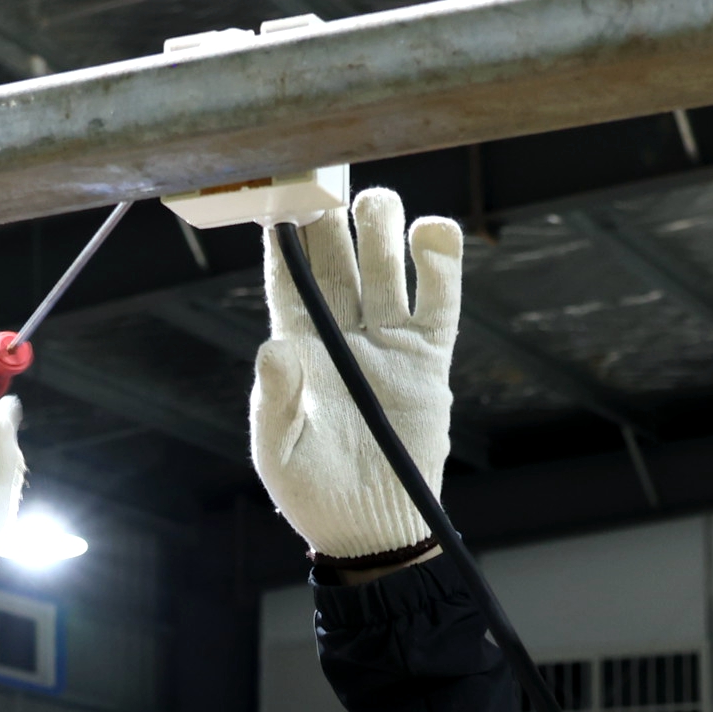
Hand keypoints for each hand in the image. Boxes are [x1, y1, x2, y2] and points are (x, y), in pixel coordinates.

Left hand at [253, 186, 458, 562]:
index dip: (283, 235)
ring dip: (381, 226)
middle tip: (328, 181)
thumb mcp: (278, 452)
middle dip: (331, 214)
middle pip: (338, 256)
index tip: (278, 191)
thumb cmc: (314, 494)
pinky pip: (438, 297)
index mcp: (297, 346)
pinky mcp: (429, 356)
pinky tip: (429, 233)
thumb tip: (276, 346)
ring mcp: (388, 340)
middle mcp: (342, 333)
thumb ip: (273, 399)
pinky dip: (439, 259)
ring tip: (376, 205)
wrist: (374, 530)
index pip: (288, 277)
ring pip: (385, 263)